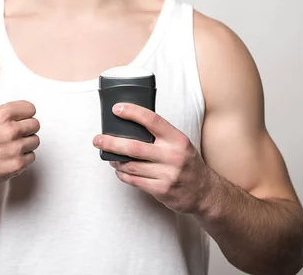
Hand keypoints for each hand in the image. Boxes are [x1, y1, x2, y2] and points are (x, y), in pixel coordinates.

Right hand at [0, 49, 40, 186]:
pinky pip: (32, 157)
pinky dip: (22, 158)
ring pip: (35, 141)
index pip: (31, 109)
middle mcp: (9, 131)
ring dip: (24, 143)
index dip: (20, 114)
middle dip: (23, 128)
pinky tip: (7, 156)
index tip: (6, 120)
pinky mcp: (16, 165)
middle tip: (6, 134)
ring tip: (6, 145)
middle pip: (35, 125)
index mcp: (2, 113)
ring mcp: (13, 149)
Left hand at [92, 103, 211, 213]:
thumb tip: (129, 124)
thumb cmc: (187, 163)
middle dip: (111, 142)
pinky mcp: (161, 190)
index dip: (133, 112)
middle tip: (97, 139)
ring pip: (131, 166)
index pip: (152, 120)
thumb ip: (160, 135)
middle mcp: (173, 155)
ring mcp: (167, 174)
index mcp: (177, 139)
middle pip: (134, 146)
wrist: (205, 192)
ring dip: (115, 160)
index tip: (117, 109)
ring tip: (109, 155)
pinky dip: (123, 175)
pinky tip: (119, 170)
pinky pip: (134, 181)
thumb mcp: (180, 144)